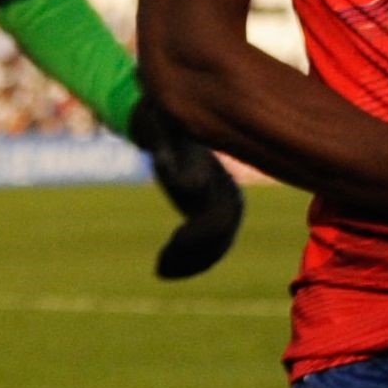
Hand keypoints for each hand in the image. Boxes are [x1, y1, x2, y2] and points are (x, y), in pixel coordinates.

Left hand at [129, 94, 244, 280]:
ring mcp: (222, 203)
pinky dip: (190, 261)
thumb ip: (169, 152)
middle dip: (192, 255)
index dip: (196, 237)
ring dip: (190, 263)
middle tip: (160, 267)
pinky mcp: (212, 211)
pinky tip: (164, 268)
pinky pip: (210, 244)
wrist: (169, 117)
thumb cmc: (160, 120)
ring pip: (216, 245)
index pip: (218, 220)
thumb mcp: (160, 129)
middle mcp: (227, 192)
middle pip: (219, 236)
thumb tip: (189, 186)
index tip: (172, 243)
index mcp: (218, 177)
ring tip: (160, 270)